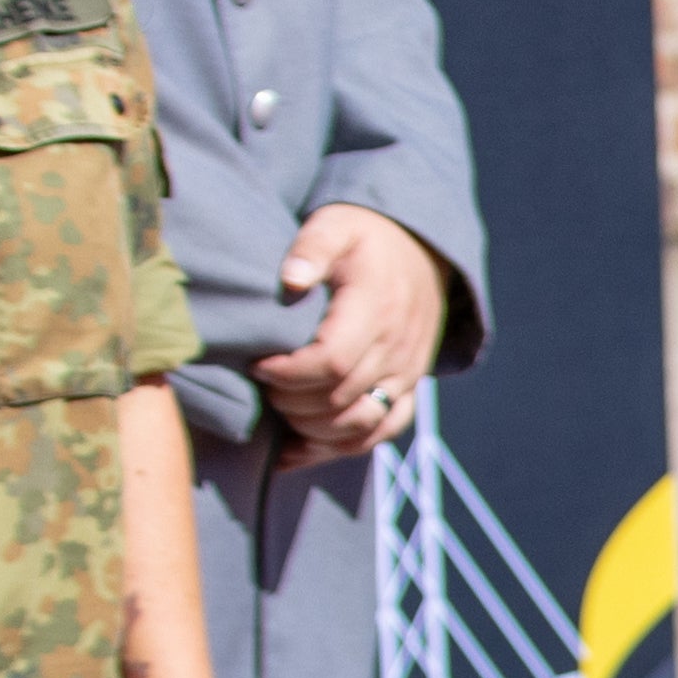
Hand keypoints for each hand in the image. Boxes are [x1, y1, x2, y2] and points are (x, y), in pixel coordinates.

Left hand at [255, 206, 452, 460]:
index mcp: (376, 309)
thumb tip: (291, 279)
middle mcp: (396, 349)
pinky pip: (381, 433)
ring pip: (359, 424)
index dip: (289, 373)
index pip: (332, 362)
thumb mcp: (336, 226)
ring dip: (312, 429)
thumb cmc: (365, 239)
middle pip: (339, 398)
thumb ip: (312, 248)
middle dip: (290, 401)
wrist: (419, 253)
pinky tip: (298, 451)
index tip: (258, 364)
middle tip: (262, 384)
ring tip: (280, 410)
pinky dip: (339, 448)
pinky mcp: (408, 389)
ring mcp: (406, 374)